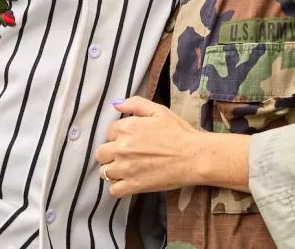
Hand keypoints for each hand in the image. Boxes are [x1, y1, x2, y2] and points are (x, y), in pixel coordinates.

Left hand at [95, 96, 248, 197]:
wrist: (193, 157)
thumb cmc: (178, 132)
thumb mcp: (158, 111)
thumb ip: (135, 104)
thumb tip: (116, 104)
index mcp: (127, 127)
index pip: (109, 132)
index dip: (118, 135)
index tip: (130, 139)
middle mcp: (122, 147)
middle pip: (101, 153)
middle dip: (110, 153)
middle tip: (125, 154)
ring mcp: (126, 168)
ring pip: (104, 172)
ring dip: (113, 170)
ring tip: (127, 168)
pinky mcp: (133, 186)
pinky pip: (113, 190)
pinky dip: (118, 187)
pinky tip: (129, 181)